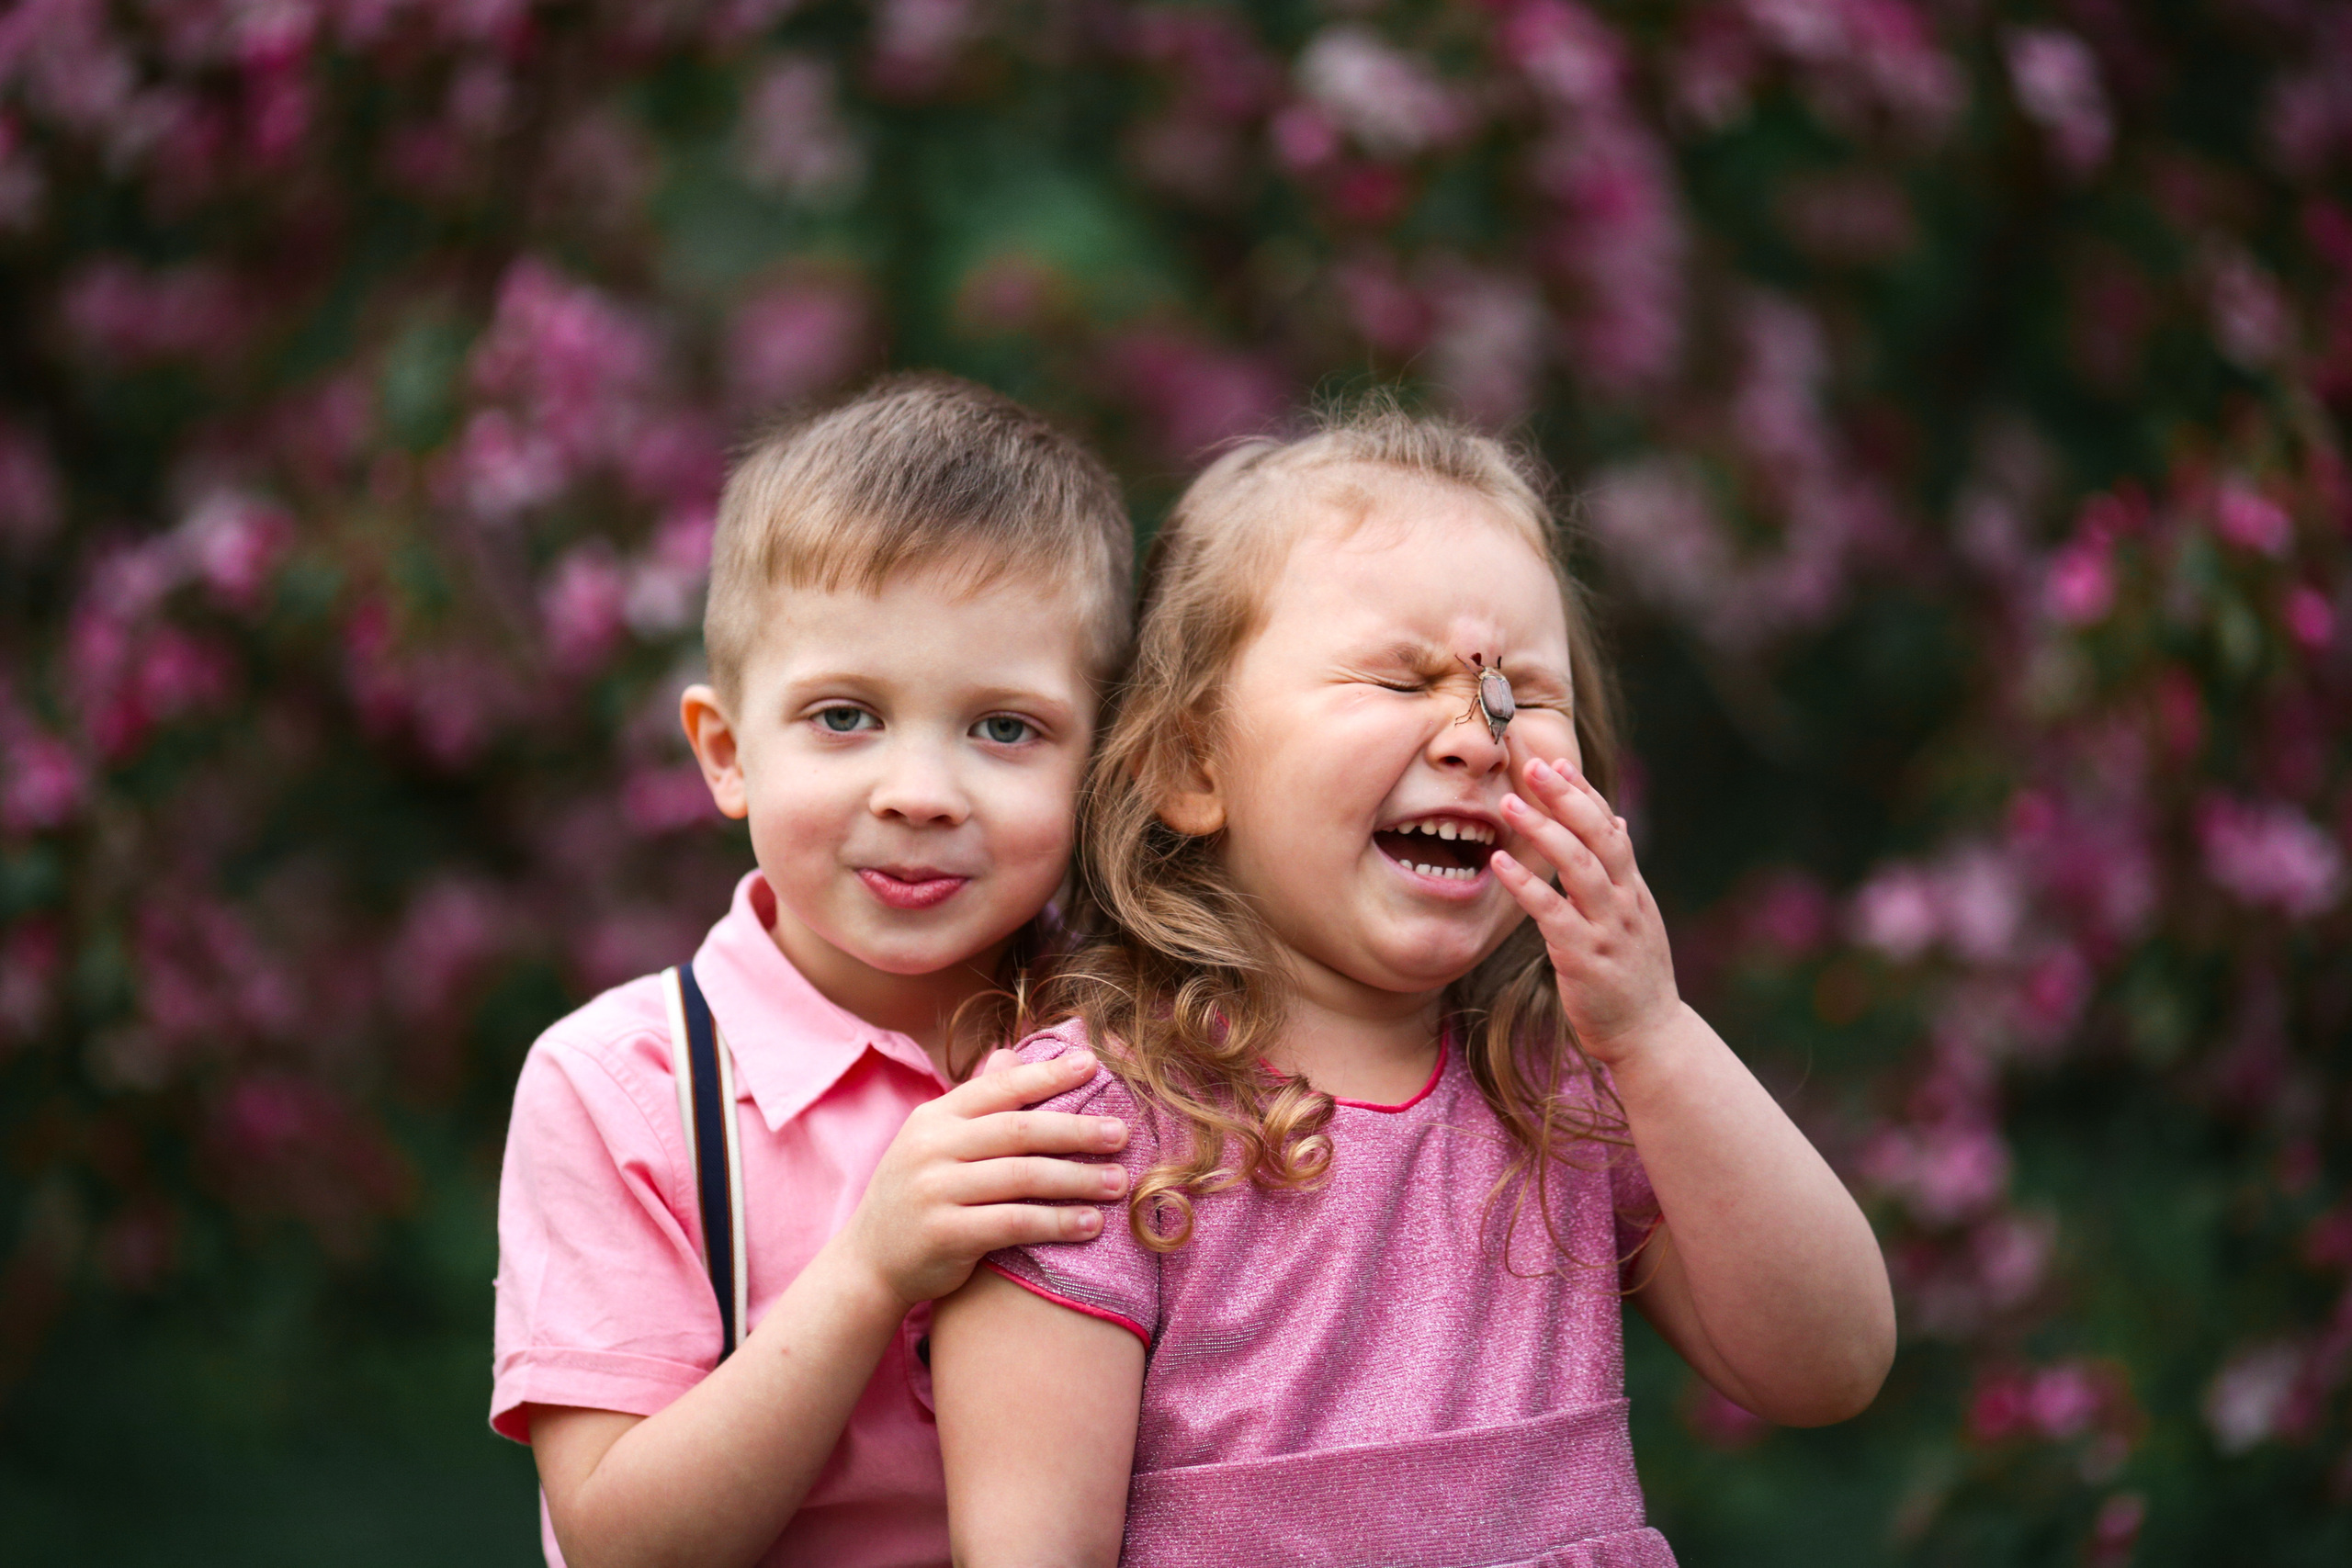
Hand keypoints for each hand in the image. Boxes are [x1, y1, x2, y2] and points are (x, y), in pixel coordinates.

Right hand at [840, 1049, 1129, 1306]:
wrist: (869, 1263)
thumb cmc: (916, 1196)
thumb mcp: (934, 1142)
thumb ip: (974, 1103)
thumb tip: (1010, 1053)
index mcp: (934, 1117)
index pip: (1000, 1088)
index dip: (1048, 1075)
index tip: (1093, 1065)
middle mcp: (931, 1147)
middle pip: (1019, 1131)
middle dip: (1076, 1131)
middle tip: (1121, 1134)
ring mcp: (935, 1190)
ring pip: (1022, 1177)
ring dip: (1078, 1179)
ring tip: (1119, 1183)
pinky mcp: (944, 1234)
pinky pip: (1014, 1222)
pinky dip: (1056, 1222)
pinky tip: (1090, 1224)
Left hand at [1490, 756, 1681, 1064]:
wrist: (1651, 1036)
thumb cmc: (1633, 977)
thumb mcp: (1635, 917)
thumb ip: (1622, 871)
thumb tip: (1616, 820)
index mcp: (1633, 890)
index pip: (1610, 827)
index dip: (1584, 793)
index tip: (1556, 761)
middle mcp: (1626, 902)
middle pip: (1600, 836)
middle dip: (1566, 796)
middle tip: (1532, 762)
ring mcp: (1608, 929)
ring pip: (1580, 867)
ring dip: (1544, 830)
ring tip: (1509, 801)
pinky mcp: (1586, 958)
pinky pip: (1554, 914)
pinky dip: (1528, 885)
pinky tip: (1500, 863)